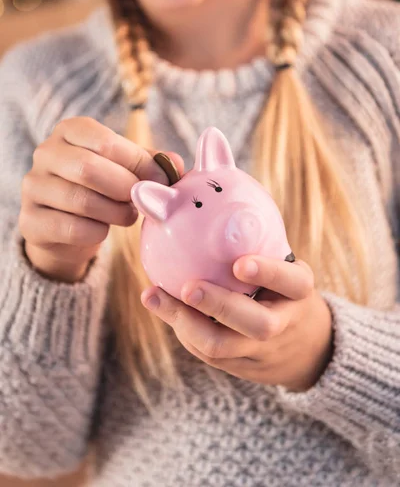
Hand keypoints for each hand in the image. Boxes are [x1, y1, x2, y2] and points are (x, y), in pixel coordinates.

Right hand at [20, 117, 183, 282]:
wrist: (65, 228)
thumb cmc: (102, 189)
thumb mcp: (126, 168)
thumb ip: (151, 163)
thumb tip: (175, 163)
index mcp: (70, 131)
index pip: (105, 142)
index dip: (138, 162)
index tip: (160, 180)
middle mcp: (45, 153)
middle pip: (89, 169)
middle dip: (126, 188)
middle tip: (144, 201)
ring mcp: (33, 187)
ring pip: (82, 200)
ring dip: (116, 213)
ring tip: (128, 215)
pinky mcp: (31, 221)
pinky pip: (72, 228)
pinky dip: (97, 232)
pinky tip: (103, 229)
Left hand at [141, 256, 332, 391]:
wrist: (306, 348)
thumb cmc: (282, 289)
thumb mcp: (284, 266)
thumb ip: (257, 240)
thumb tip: (205, 187)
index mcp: (298, 292)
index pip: (291, 282)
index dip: (268, 274)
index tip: (239, 264)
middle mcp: (284, 323)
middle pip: (257, 324)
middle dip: (219, 305)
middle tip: (188, 287)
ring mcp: (263, 351)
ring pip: (223, 346)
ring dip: (184, 323)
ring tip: (153, 297)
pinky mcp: (241, 368)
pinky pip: (208, 355)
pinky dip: (183, 331)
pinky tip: (162, 308)